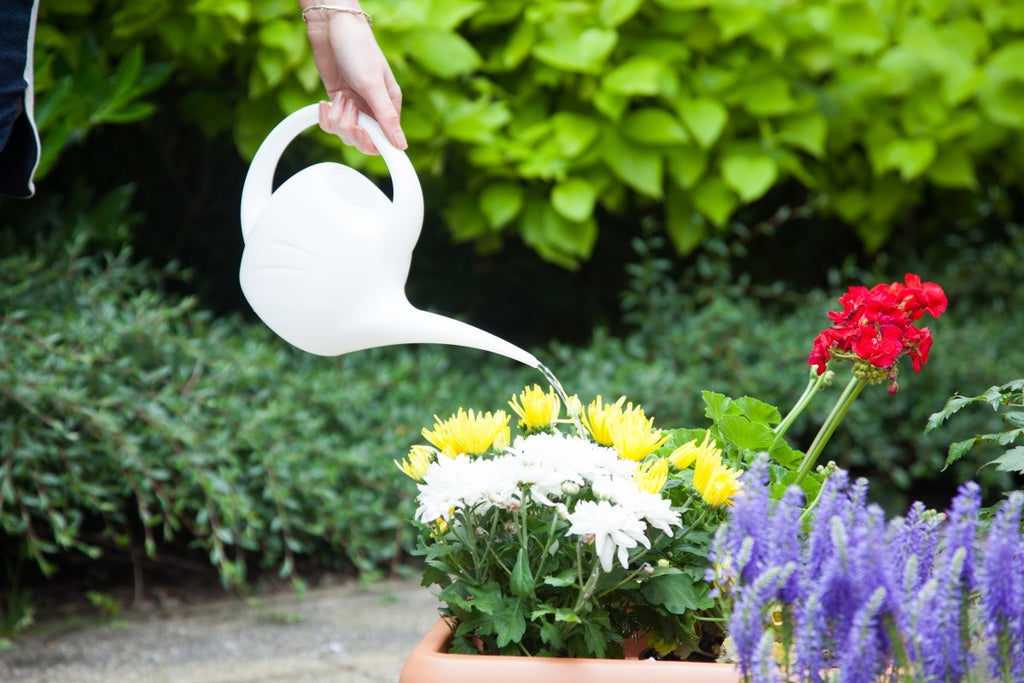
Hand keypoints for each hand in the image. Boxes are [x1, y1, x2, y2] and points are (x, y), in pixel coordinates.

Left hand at [301, 2, 405, 153]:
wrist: (332, 27)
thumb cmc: (358, 49)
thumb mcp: (373, 85)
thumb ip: (386, 117)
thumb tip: (401, 145)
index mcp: (389, 106)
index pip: (387, 140)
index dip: (374, 143)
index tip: (362, 134)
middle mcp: (372, 109)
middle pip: (363, 140)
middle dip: (351, 129)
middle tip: (348, 110)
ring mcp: (354, 106)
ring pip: (345, 133)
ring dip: (337, 119)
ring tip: (339, 98)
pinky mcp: (337, 102)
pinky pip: (331, 124)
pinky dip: (326, 116)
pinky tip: (327, 102)